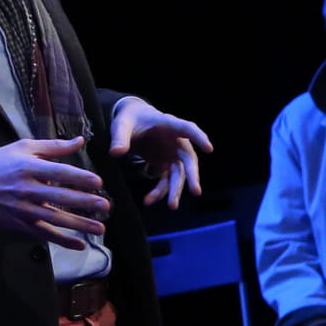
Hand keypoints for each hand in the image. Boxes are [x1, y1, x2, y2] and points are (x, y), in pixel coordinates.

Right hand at [0, 137, 110, 247]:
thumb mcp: (22, 148)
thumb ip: (52, 146)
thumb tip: (80, 141)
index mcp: (27, 168)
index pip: (58, 173)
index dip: (79, 178)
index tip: (98, 182)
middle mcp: (26, 190)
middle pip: (60, 198)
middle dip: (84, 203)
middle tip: (106, 206)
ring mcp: (23, 210)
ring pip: (55, 219)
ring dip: (79, 225)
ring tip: (100, 228)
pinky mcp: (20, 224)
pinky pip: (44, 234)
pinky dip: (62, 241)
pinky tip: (80, 244)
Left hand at [109, 97, 212, 211]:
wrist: (132, 121)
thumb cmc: (131, 118)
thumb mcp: (122, 124)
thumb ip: (120, 137)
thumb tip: (115, 153)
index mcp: (169, 125)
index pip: (187, 129)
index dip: (199, 138)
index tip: (209, 149)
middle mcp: (176, 141)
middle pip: (188, 159)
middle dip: (192, 176)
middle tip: (195, 191)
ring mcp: (172, 154)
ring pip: (179, 174)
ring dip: (175, 190)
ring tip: (172, 206)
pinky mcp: (165, 164)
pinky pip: (166, 180)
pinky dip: (159, 191)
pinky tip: (149, 201)